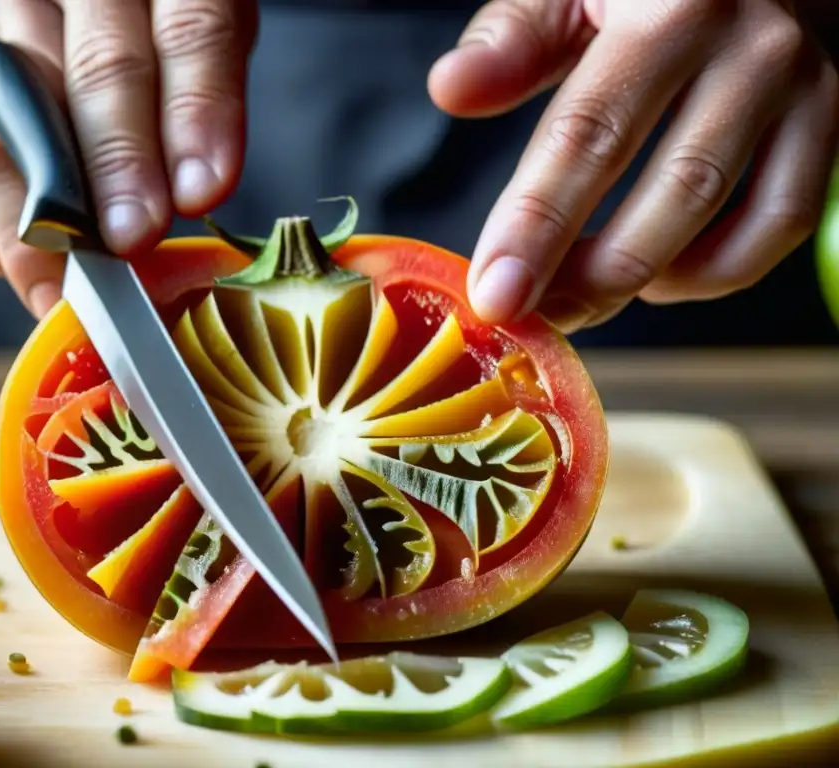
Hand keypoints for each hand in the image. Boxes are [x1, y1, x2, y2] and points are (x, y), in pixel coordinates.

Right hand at [0, 0, 256, 318]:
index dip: (196, 114)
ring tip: (78, 281)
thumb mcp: (187, 60)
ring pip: (3, 133)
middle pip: (98, 71)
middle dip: (120, 169)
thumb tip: (196, 198)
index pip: (188, 30)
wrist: (40, 20)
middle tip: (135, 240)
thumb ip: (198, 109)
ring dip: (44, 222)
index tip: (203, 191)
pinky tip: (25, 266)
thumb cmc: (133, 49)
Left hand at [429, 0, 838, 332]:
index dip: (537, 224)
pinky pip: (783, 221)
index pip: (590, 132)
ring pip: (729, 216)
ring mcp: (803, 86)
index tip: (495, 292)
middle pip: (671, 189)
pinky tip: (659, 277)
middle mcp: (750, 44)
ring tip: (580, 299)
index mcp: (667, 5)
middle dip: (593, 274)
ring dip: (647, 279)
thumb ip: (512, 40)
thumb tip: (450, 88)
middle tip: (534, 316)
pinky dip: (718, 269)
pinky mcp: (826, 122)